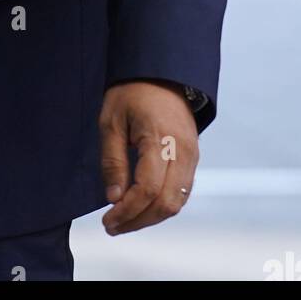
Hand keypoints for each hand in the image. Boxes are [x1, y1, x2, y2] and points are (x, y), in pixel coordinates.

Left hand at [99, 80, 197, 235]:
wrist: (162, 73)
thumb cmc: (131, 93)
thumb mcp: (111, 121)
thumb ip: (113, 160)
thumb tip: (113, 198)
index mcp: (160, 138)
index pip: (148, 189)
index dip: (127, 211)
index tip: (107, 220)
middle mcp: (182, 152)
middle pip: (166, 203)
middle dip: (138, 220)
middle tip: (111, 226)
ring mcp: (192, 156)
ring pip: (176, 202)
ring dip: (150, 217)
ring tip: (123, 220)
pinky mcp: (193, 158)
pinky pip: (181, 192)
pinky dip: (161, 206)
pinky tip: (140, 207)